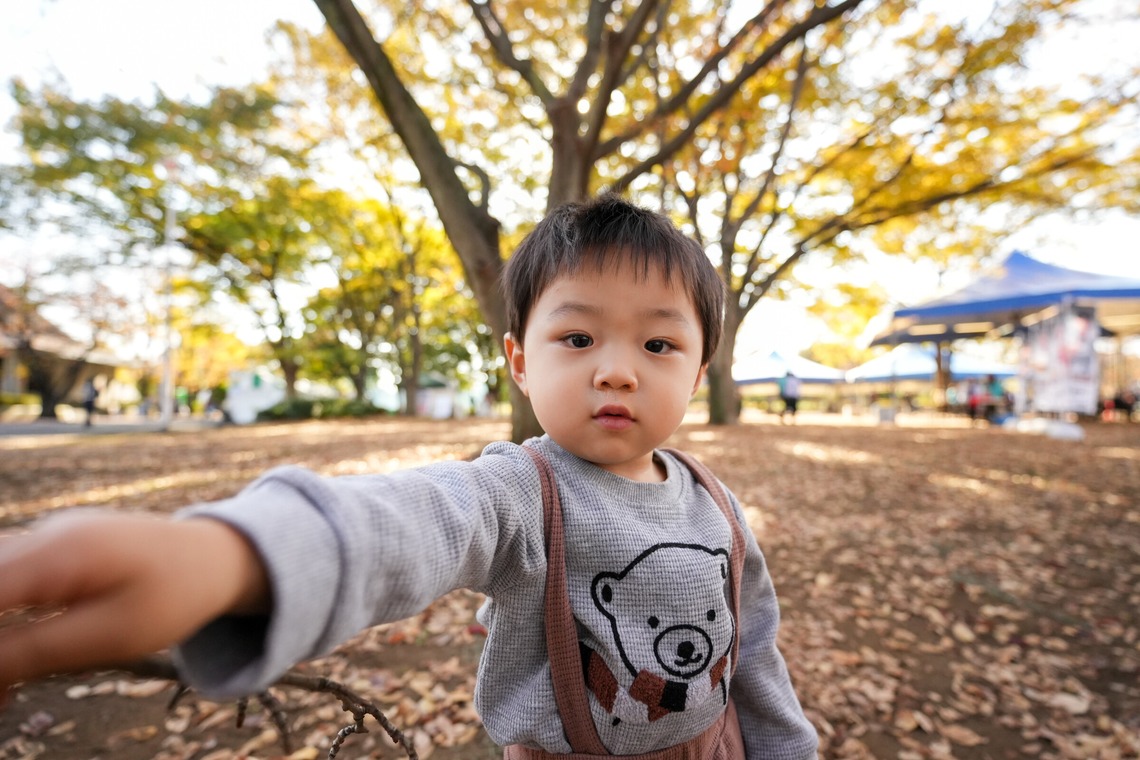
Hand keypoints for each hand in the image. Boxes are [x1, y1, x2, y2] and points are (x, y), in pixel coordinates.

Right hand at [0, 511, 268, 699]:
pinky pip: (9, 579)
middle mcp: (46, 534)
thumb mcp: (109, 636)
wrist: (216, 557)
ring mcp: (49, 536)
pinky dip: (8, 617)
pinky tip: (22, 662)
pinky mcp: (54, 546)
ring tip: (9, 686)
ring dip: (1, 633)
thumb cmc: (174, 597)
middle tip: (3, 691)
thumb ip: (32, 652)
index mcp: (59, 552)